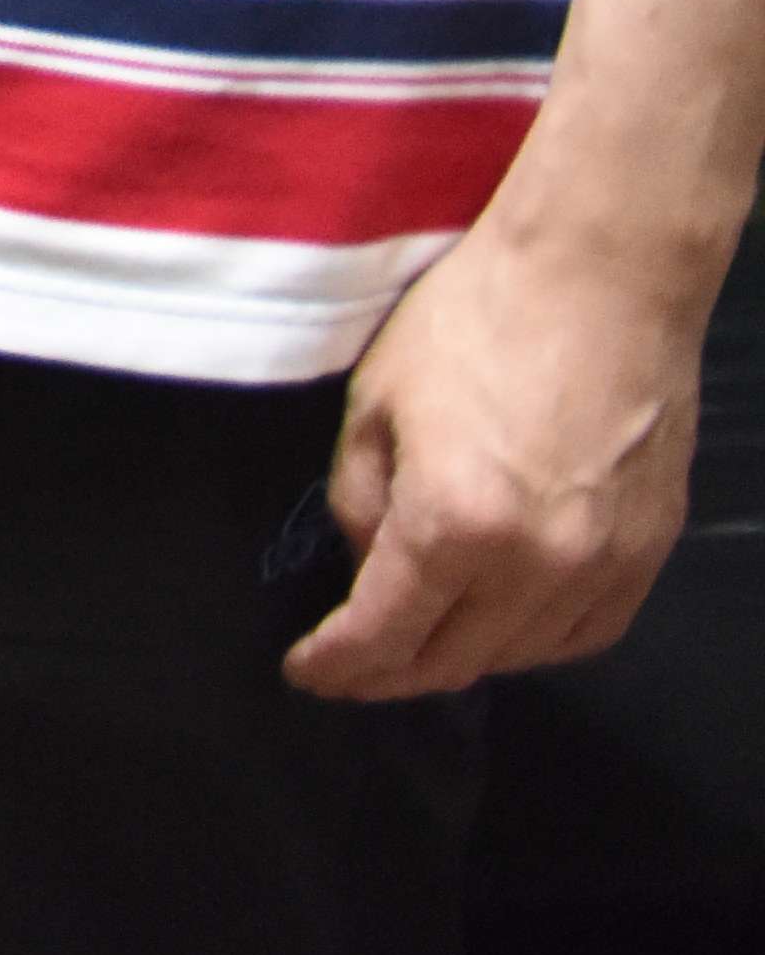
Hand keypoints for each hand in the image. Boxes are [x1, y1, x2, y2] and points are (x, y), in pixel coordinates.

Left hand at [289, 203, 716, 697]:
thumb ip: (360, 501)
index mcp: (454, 523)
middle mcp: (535, 564)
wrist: (601, 280)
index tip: (307, 673)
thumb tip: (370, 564)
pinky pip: (584, 632)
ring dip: (460, 658)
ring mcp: (603, 565)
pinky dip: (533, 641)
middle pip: (451, 659)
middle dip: (389, 673)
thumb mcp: (375, 404)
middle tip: (351, 669)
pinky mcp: (648, 553)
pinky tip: (500, 625)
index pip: (383, 633)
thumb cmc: (475, 321)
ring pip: (518, 655)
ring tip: (416, 644)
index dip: (337, 665)